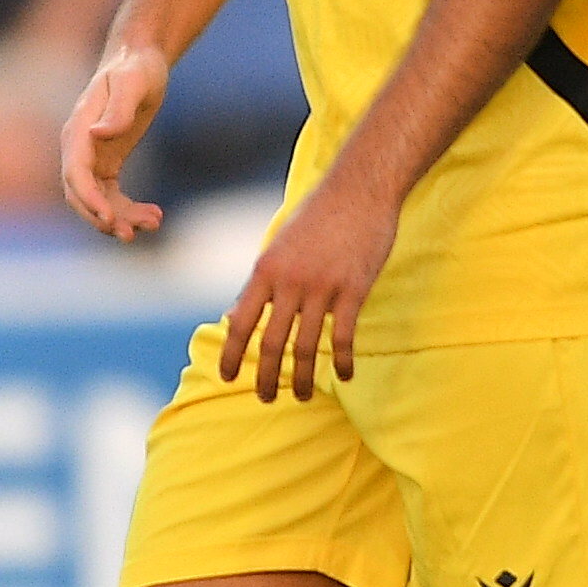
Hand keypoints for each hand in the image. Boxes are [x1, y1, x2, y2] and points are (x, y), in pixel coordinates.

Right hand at [61, 40, 173, 239]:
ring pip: (98, 201)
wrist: (139, 59)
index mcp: (79, 131)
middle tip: (129, 235)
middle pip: (80, 195)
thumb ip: (118, 108)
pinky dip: (128, 210)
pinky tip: (155, 215)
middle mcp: (79, 148)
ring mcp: (92, 158)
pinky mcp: (107, 164)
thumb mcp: (132, 83)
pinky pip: (111, 196)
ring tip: (153, 223)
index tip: (109, 218)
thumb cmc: (135, 67)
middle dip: (101, 218)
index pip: (75, 173)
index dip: (89, 199)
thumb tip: (100, 133)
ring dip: (120, 219)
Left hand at [219, 168, 399, 400]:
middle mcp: (289, 281)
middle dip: (265, 376)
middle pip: (271, 342)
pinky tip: (345, 376)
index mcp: (265, 270)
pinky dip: (344, 360)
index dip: (232, 354)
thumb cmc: (318, 215)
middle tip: (265, 398)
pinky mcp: (353, 289)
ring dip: (302, 377)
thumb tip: (233, 314)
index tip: (228, 377)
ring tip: (300, 396)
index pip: (240, 321)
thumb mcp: (278, 245)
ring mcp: (322, 287)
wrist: (360, 188)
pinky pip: (345, 335)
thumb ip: (260, 283)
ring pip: (306, 346)